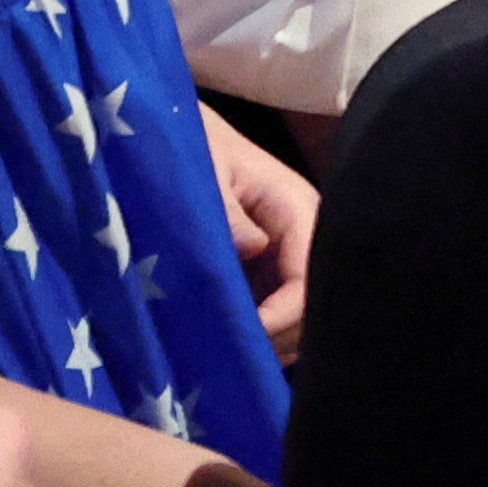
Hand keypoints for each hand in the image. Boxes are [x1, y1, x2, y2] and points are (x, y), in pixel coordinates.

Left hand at [200, 105, 316, 363]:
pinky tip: (230, 341)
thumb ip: (224, 207)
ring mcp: (287, 255)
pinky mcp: (269, 269)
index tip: (241, 337)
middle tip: (232, 356)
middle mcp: (303, 236)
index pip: (310, 279)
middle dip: (279, 337)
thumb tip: (251, 249)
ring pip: (301, 317)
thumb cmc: (190, 146)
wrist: (171, 131)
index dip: (282, 317)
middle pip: (315, 307)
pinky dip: (260, 333)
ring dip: (271, 340)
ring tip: (229, 353)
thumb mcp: (202, 170)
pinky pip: (278, 310)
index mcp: (296, 209)